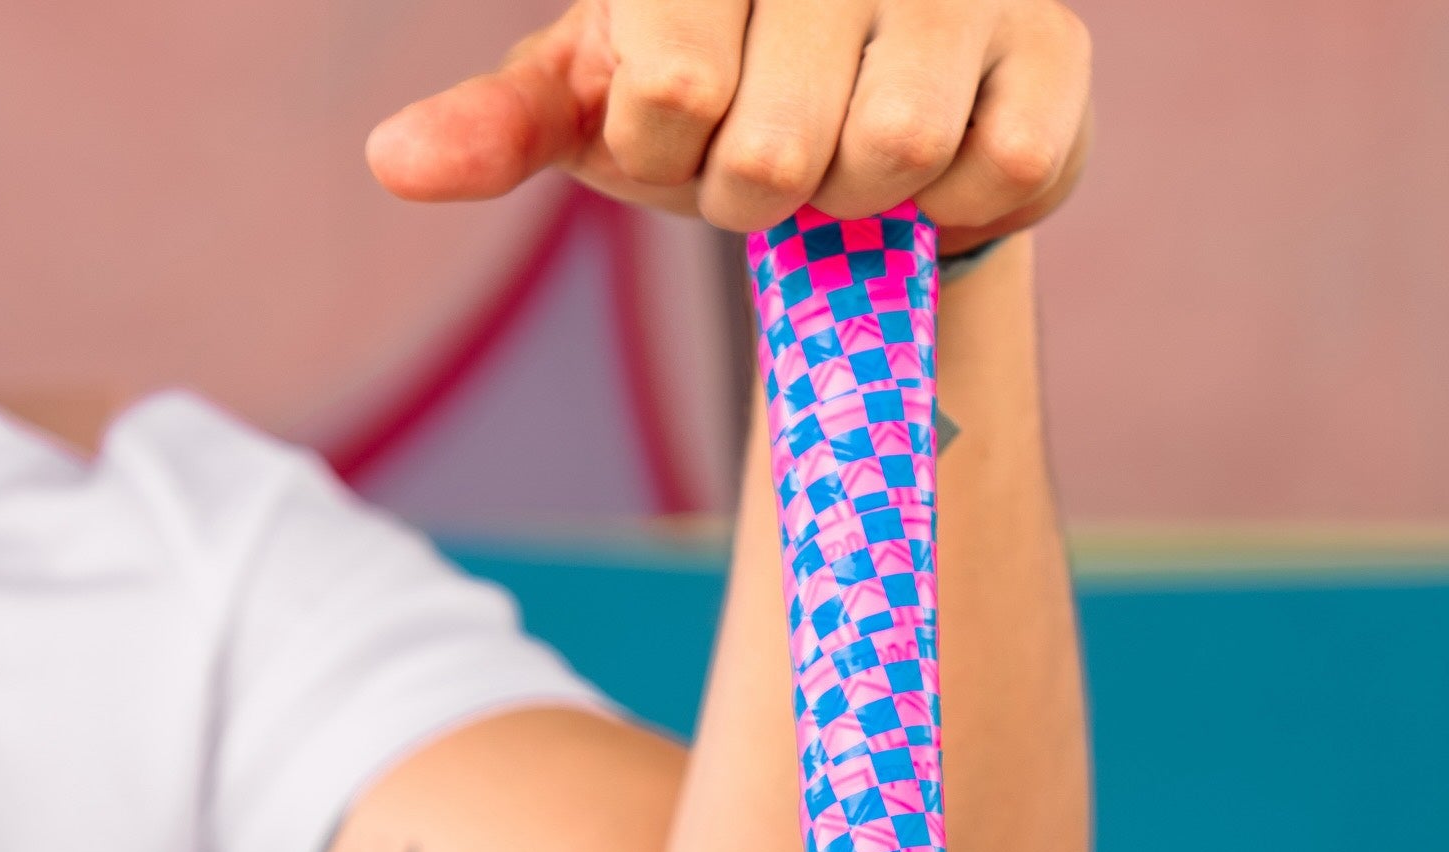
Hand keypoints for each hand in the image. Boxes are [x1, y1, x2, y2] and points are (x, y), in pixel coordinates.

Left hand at [366, 0, 1089, 252]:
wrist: (862, 109)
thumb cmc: (714, 92)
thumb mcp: (597, 99)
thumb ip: (502, 126)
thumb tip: (393, 166)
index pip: (669, 85)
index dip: (669, 152)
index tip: (686, 123)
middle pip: (779, 146)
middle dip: (760, 193)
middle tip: (775, 155)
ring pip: (893, 154)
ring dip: (858, 206)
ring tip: (853, 159)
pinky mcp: (1055, 45)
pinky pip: (997, 168)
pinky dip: (956, 209)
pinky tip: (935, 168)